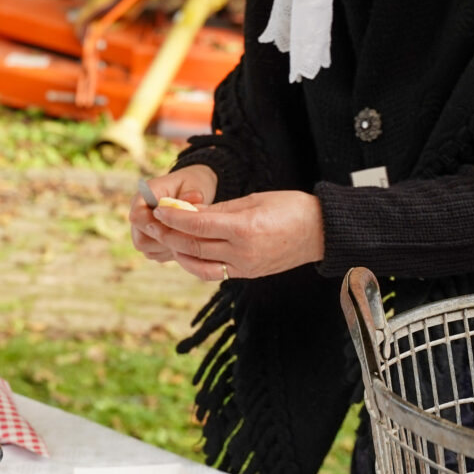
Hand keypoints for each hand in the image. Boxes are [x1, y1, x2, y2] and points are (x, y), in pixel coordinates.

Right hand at [129, 165, 217, 264]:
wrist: (192, 190)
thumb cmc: (192, 184)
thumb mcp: (195, 183)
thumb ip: (193, 192)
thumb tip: (195, 197)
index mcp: (143, 196)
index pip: (137, 217)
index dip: (155, 226)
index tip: (178, 227)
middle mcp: (138, 214)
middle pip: (140, 240)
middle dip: (166, 241)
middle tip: (189, 236)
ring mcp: (142, 230)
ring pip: (148, 250)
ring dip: (170, 248)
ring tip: (190, 238)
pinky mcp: (150, 243)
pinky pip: (157, 255)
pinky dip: (172, 252)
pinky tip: (187, 243)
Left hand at [148, 188, 324, 281]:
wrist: (321, 232)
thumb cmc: (291, 208)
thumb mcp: (254, 199)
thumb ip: (220, 208)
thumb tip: (189, 211)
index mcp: (245, 229)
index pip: (198, 226)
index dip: (174, 218)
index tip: (159, 209)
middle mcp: (243, 252)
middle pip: (194, 247)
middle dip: (169, 235)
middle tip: (152, 224)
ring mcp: (245, 267)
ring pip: (200, 265)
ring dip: (178, 253)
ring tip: (165, 238)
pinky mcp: (248, 274)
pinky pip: (214, 272)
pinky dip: (196, 263)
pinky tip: (187, 251)